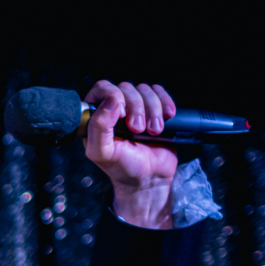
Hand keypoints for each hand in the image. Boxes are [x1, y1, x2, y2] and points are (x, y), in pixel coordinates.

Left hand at [84, 79, 180, 229]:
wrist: (150, 178)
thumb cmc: (123, 167)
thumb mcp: (103, 153)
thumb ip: (98, 127)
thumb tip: (112, 100)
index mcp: (97, 117)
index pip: (101, 88)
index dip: (113, 95)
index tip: (122, 114)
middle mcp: (115, 109)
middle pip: (126, 88)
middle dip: (136, 107)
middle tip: (138, 129)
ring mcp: (136, 107)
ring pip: (144, 89)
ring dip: (153, 109)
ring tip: (154, 130)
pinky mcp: (155, 108)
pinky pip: (159, 92)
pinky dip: (165, 102)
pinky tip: (167, 117)